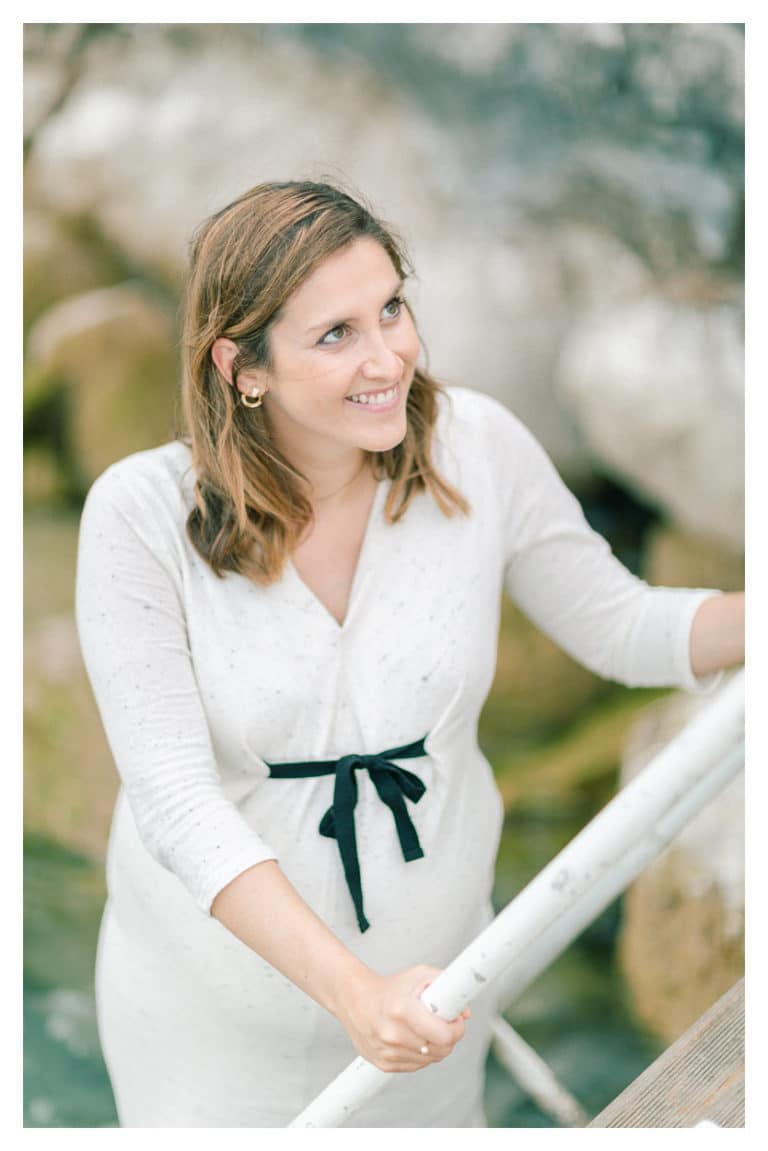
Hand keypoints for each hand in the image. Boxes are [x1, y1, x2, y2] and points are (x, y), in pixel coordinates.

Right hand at [333, 964, 470, 1072]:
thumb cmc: (390, 987)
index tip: (457, 1019)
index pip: (445, 1035)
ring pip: (430, 1059)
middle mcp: (393, 1034)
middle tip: (442, 1021)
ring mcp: (388, 1052)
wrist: (355, 1000)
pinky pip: (416, 1065)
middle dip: (448, 1036)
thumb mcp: (419, 975)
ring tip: (424, 1026)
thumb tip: (466, 1011)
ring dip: (434, 1045)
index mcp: (402, 1011)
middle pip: (441, 1050)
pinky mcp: (384, 1064)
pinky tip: (412, 1036)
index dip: (457, 1027)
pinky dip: (420, 1053)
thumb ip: (446, 986)